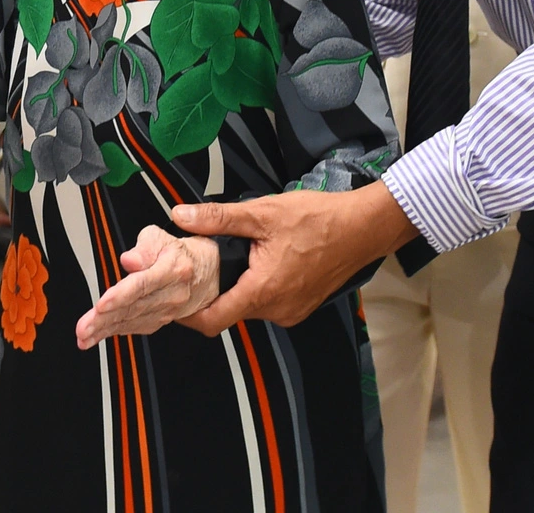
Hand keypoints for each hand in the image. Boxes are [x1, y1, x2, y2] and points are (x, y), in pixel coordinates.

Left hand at [75, 226, 219, 347]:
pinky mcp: (163, 319)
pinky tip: (100, 335)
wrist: (208, 271)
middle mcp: (173, 293)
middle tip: (83, 329)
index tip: (101, 305)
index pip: (143, 284)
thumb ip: (144, 247)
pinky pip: (138, 327)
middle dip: (105, 320)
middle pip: (135, 307)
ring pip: (134, 321)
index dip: (120, 296)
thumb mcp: (162, 237)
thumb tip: (129, 260)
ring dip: (106, 331)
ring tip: (85, 337)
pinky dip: (117, 332)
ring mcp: (169, 309)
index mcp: (173, 269)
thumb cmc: (180, 252)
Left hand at [170, 184, 416, 335]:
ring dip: (235, 286)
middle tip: (196, 263)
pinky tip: (256, 261)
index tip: (171, 297)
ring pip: (249, 305)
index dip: (187, 313)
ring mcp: (291, 311)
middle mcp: (276, 310)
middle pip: (229, 310)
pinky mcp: (301, 305)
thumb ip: (218, 218)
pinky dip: (256, 286)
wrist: (363, 228)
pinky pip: (268, 302)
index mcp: (262, 291)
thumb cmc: (317, 219)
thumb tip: (179, 215)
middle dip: (211, 290)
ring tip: (226, 257)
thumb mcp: (262, 212)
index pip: (212, 320)